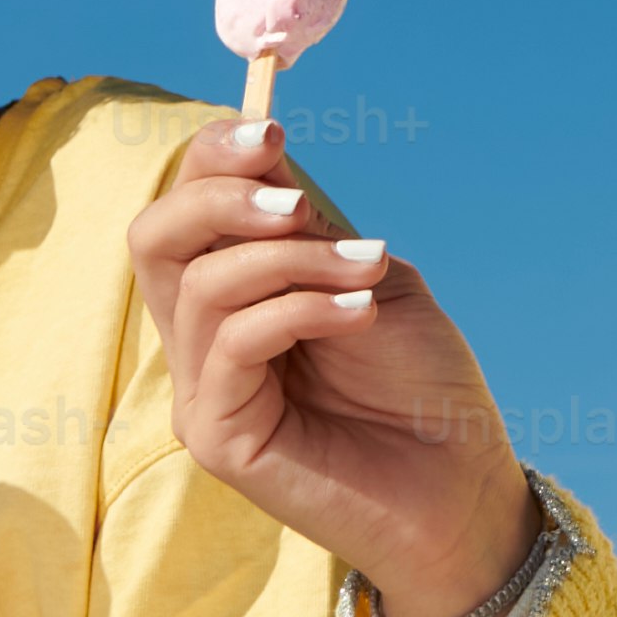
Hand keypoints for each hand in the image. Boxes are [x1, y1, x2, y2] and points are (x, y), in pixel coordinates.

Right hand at [131, 121, 532, 616]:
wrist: (463, 489)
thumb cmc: (424, 389)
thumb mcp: (371, 282)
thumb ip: (313, 230)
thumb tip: (263, 150)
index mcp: (236, 299)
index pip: (184, 211)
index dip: (211, 158)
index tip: (270, 126)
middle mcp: (205, 342)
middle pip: (153, 239)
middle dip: (219, 194)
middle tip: (297, 196)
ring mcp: (205, 392)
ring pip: (202, 286)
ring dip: (293, 259)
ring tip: (366, 270)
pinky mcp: (217, 437)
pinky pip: (234, 342)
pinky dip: (300, 308)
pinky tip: (358, 311)